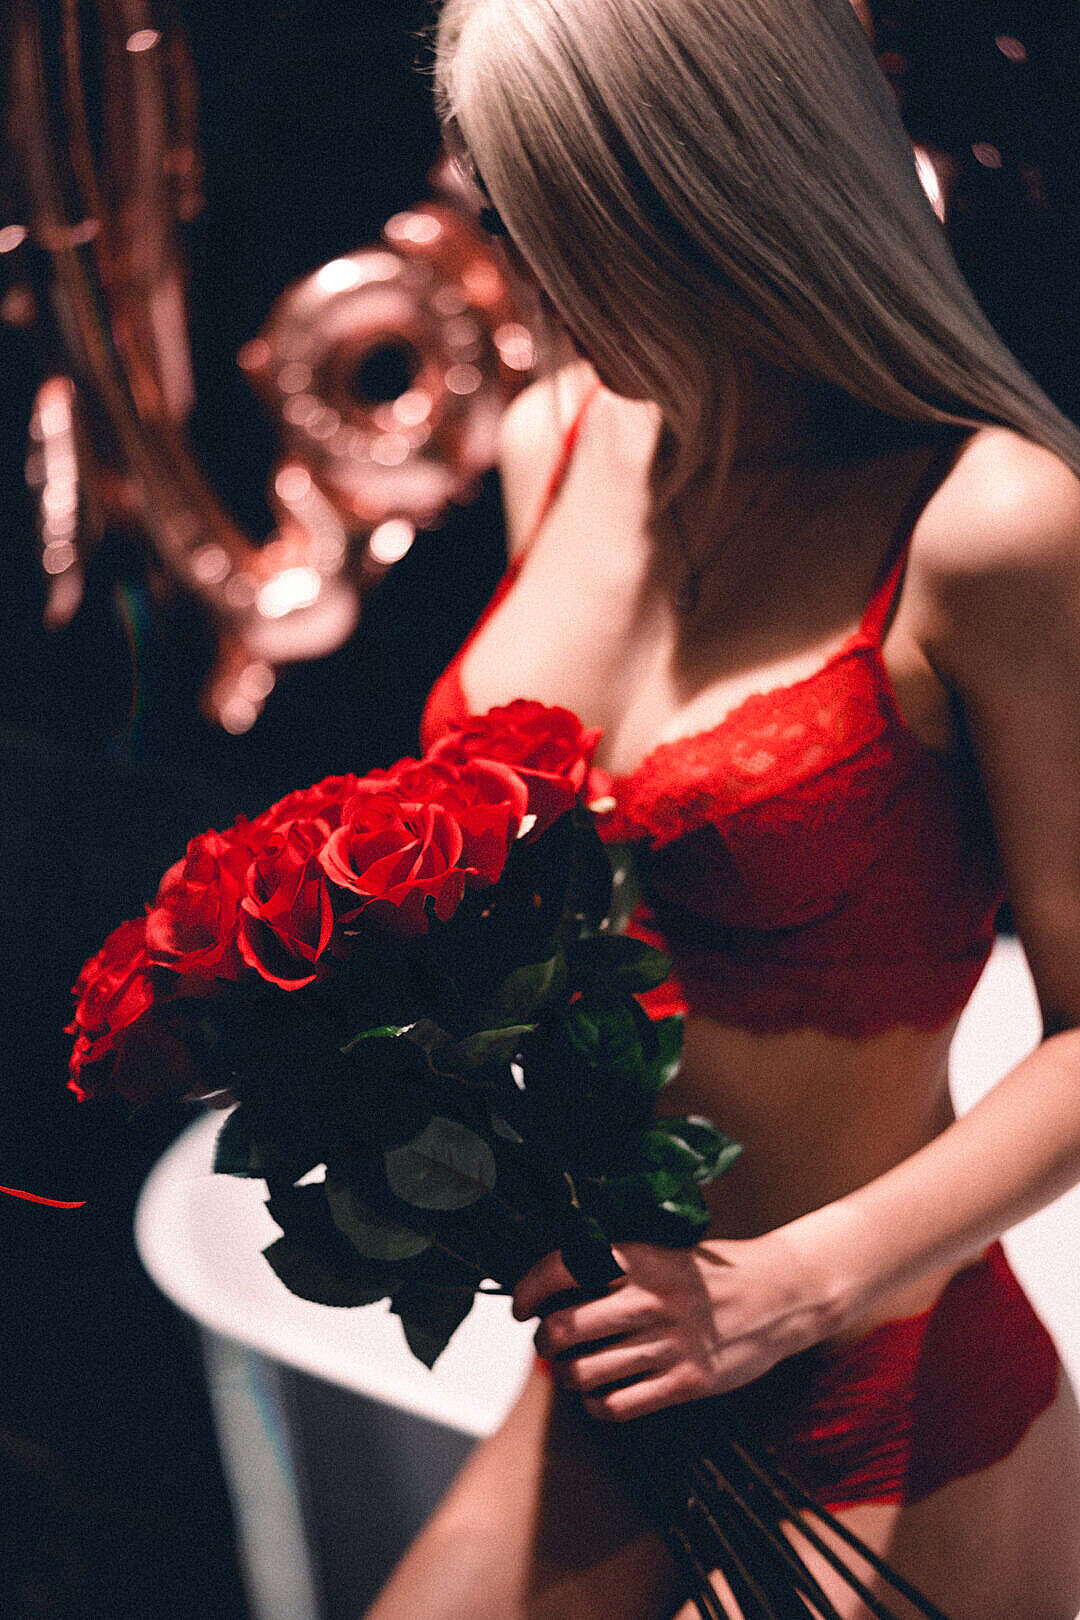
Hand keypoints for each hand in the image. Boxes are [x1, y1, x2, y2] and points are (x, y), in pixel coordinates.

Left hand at [511, 1228, 843, 1421]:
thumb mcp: (667, 1252)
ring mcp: (668, 1344)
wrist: (782, 1295)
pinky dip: (596, 1406)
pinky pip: (619, 1405)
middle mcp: (649, 1301)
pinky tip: (599, 1396)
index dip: (528, 1290)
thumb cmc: (717, 1275)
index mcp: (640, 1259)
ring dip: (566, 1376)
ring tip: (571, 1370)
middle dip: (543, 1341)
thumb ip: (619, 1267)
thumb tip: (558, 1286)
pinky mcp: (686, 1382)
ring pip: (585, 1372)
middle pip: (563, 1329)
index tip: (519, 1307)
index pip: (562, 1269)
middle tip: (546, 1342)